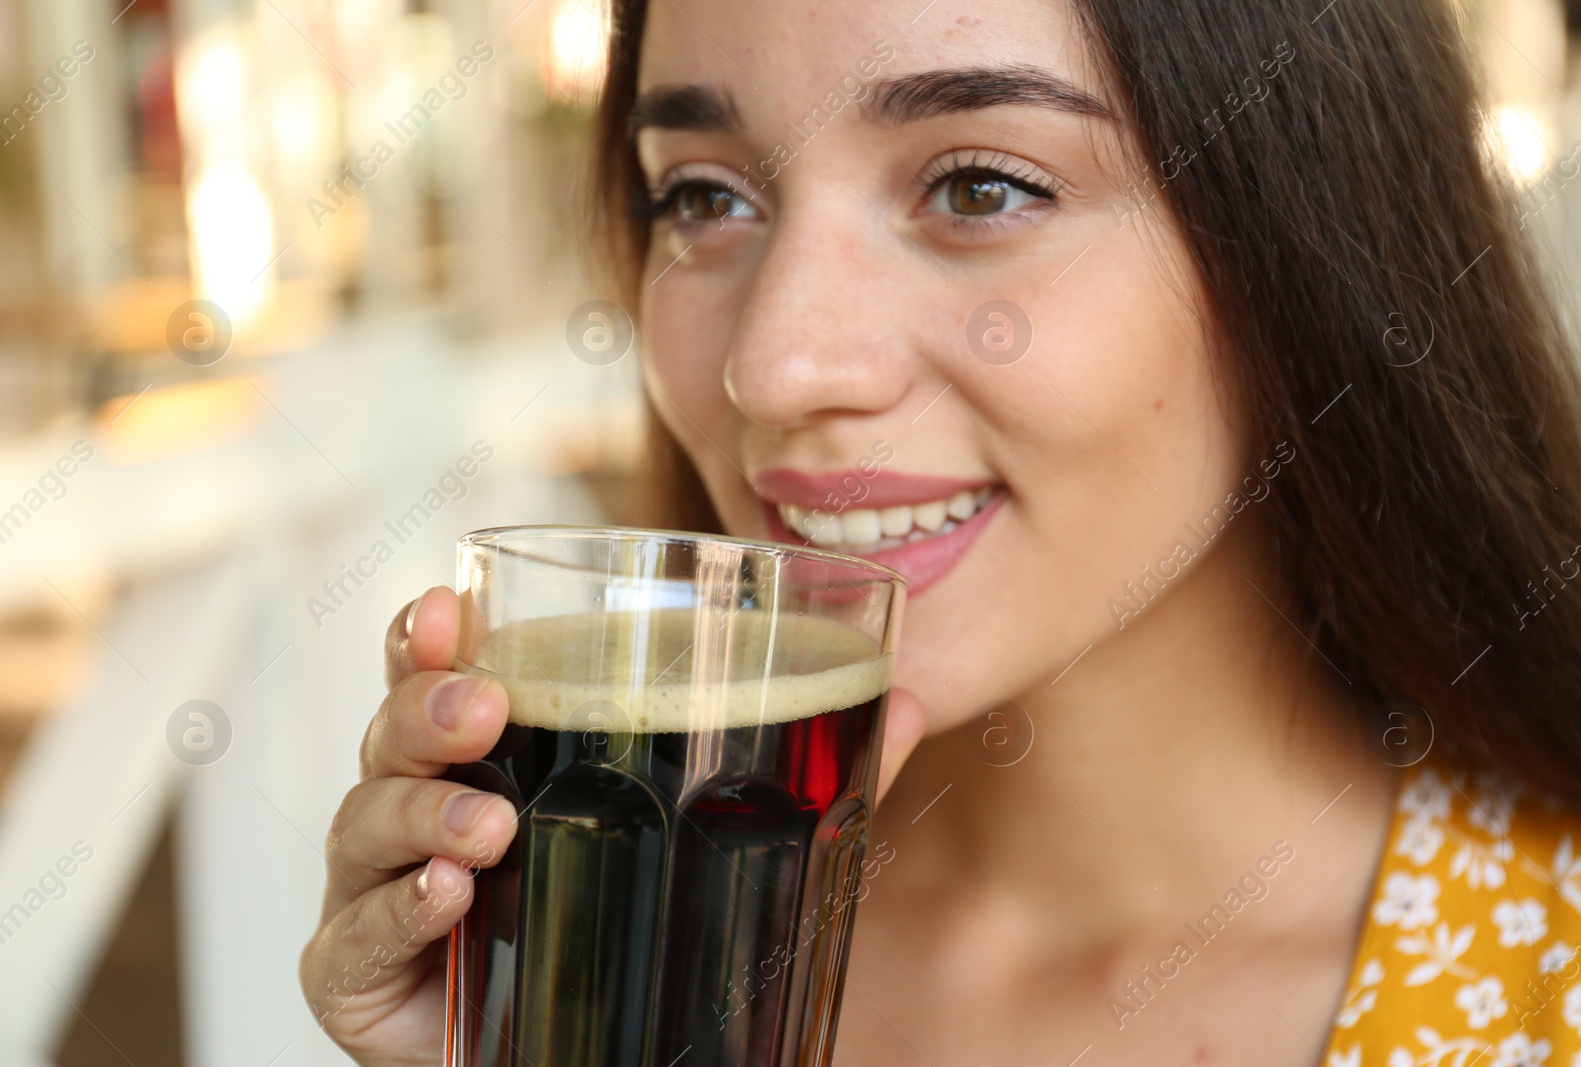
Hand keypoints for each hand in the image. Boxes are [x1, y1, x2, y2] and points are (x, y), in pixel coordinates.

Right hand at [297, 587, 925, 1064]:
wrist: (617, 1058)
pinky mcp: (362, 983)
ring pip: (364, 824)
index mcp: (496, 757)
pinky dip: (393, 914)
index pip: (443, 673)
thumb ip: (809, 776)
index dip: (431, 634)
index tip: (454, 607)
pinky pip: (352, 941)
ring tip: (487, 828)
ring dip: (419, 813)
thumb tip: (903, 702)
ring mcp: (382, 893)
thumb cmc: (651, 935)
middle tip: (484, 707)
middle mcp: (424, 811)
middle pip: (392, 733)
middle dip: (424, 707)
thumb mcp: (728, 843)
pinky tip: (448, 899)